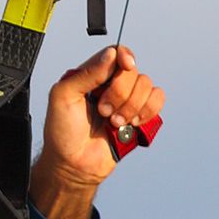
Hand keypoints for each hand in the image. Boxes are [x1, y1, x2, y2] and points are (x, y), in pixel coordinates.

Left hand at [41, 45, 164, 183]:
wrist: (74, 165)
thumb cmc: (62, 134)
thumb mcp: (63, 96)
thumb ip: (86, 73)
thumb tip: (110, 55)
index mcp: (91, 75)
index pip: (115, 53)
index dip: (124, 57)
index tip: (125, 66)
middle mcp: (110, 85)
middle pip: (133, 71)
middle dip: (120, 93)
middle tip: (103, 111)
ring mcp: (126, 101)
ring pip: (147, 85)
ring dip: (131, 106)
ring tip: (114, 122)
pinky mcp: (139, 117)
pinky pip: (157, 101)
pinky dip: (147, 111)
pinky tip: (131, 123)